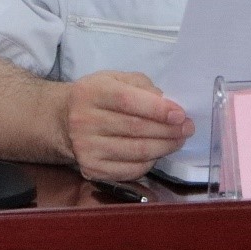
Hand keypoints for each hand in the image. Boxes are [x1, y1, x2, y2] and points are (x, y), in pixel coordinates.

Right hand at [65, 70, 194, 181]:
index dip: (158, 109)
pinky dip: (149, 162)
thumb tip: (168, 104)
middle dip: (168, 130)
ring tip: (178, 140)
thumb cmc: (98, 97)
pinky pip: (129, 169)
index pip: (128, 101)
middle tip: (187, 128)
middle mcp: (85, 121)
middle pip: (136, 129)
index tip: (180, 114)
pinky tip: (157, 153)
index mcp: (92, 92)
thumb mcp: (115, 79)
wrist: (63, 121)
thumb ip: (142, 86)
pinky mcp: (91, 169)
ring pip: (136, 151)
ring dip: (164, 147)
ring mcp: (86, 148)